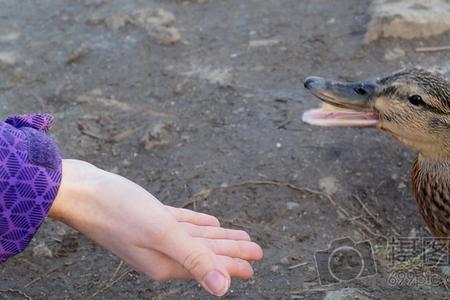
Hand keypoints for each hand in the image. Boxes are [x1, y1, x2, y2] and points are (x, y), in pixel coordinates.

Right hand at [49, 159, 262, 295]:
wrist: (78, 190)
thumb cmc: (117, 210)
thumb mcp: (161, 233)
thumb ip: (193, 259)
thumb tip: (222, 288)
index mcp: (165, 261)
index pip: (209, 264)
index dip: (234, 263)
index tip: (254, 263)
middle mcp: (161, 252)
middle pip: (205, 251)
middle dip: (231, 250)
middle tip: (255, 250)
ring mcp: (153, 235)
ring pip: (195, 237)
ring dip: (217, 236)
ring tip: (237, 236)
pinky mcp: (147, 217)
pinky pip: (181, 223)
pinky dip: (196, 223)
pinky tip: (207, 221)